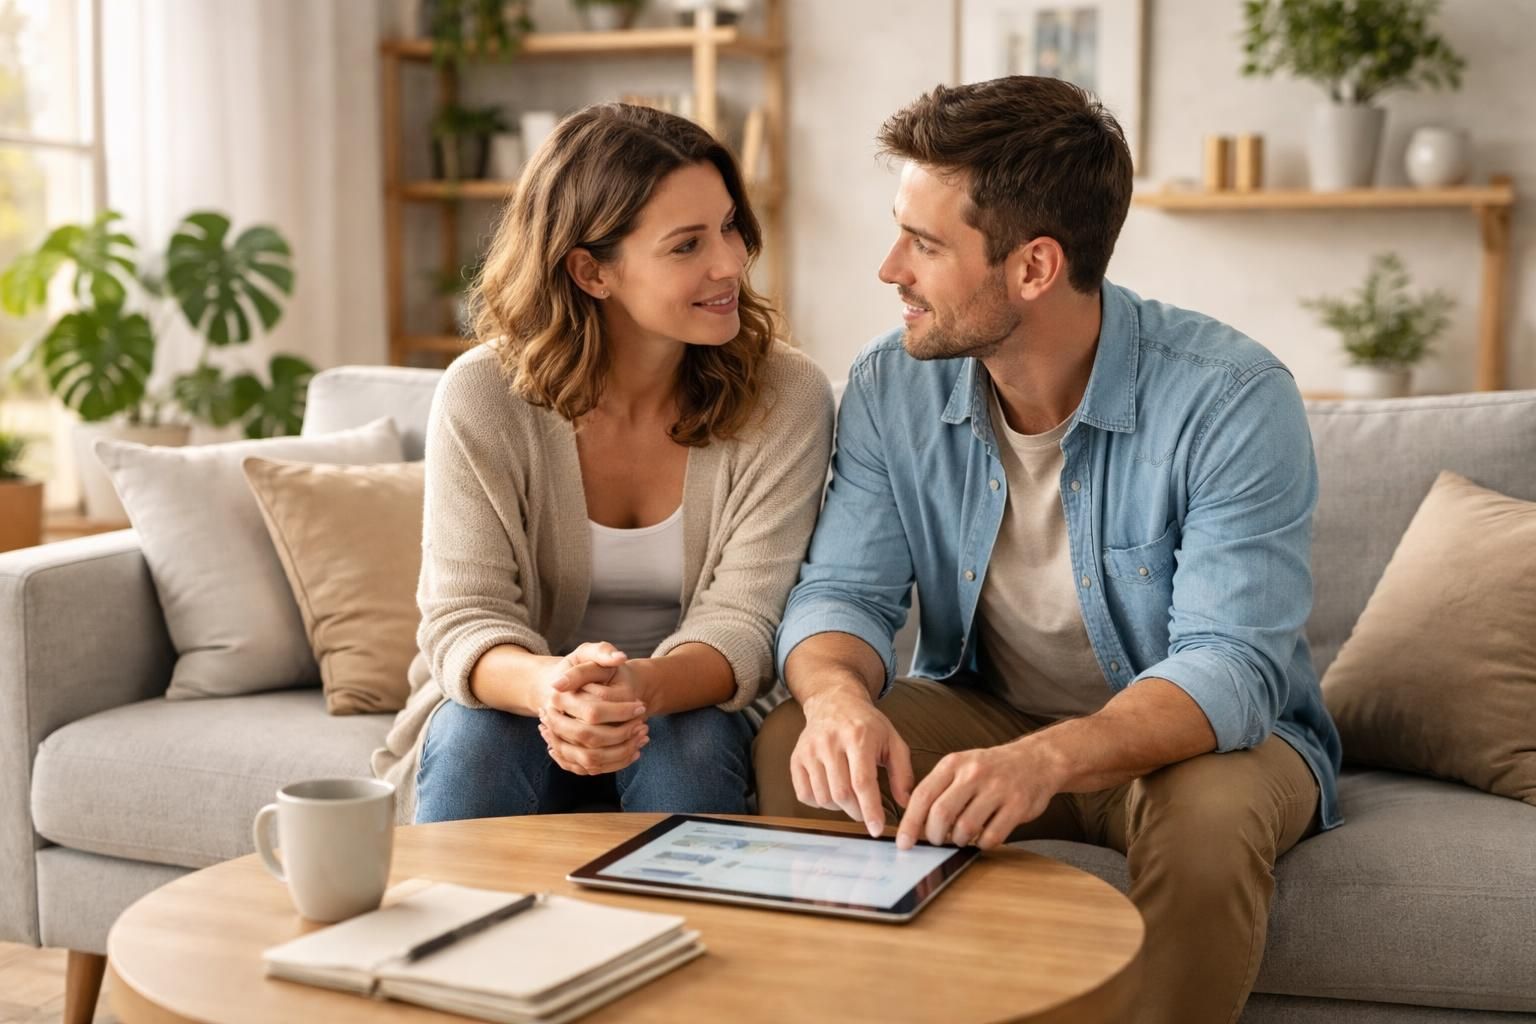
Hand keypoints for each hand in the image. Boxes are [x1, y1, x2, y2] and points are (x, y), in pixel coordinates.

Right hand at [536, 643, 649, 775]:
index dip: (620, 711)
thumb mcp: (587, 653)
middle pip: (590, 738)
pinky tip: (634, 750)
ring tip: (642, 737)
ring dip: (620, 752)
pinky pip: (589, 768)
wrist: (560, 688)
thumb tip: (619, 658)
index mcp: (559, 698)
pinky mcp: (566, 755)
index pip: (592, 712)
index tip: (641, 706)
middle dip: (622, 734)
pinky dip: (614, 763)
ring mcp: (557, 741)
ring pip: (589, 759)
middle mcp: (553, 722)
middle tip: (644, 724)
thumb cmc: (579, 668)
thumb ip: (602, 651)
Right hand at [791, 692, 914, 837]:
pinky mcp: (796, 758)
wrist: (834, 702)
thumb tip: (906, 803)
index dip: (870, 809)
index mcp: (858, 737)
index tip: (876, 830)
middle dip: (857, 812)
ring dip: (839, 807)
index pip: (862, 781)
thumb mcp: (893, 741)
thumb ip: (902, 772)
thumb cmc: (867, 725)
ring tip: (850, 797)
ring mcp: (809, 750)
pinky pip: (805, 795)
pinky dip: (819, 802)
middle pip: (841, 793)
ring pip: (823, 797)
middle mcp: (830, 742)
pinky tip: (831, 791)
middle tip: (866, 811)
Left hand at [895, 740, 1056, 850]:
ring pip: (966, 827)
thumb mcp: (961, 767)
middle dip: (934, 835)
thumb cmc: (991, 769)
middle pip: (941, 813)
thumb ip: (938, 789)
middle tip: (936, 841)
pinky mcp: (1018, 805)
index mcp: (954, 763)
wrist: (1036, 761)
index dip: (910, 822)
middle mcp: (974, 773)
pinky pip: (992, 836)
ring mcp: (998, 788)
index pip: (923, 795)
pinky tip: (982, 837)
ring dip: (959, 840)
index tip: (903, 842)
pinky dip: (982, 844)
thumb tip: (914, 824)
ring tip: (961, 837)